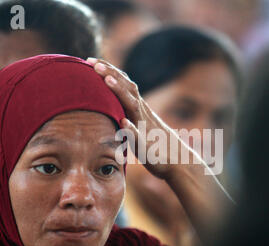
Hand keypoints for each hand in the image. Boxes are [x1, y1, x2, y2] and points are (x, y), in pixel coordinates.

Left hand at [86, 58, 233, 241]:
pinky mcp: (147, 144)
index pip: (124, 84)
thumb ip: (127, 116)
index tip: (91, 61)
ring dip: (120, 92)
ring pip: (132, 106)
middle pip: (127, 88)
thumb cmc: (155, 145)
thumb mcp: (138, 127)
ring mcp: (145, 127)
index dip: (109, 71)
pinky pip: (139, 135)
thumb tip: (111, 111)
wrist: (177, 161)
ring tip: (107, 81)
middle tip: (92, 62)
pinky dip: (131, 128)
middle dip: (110, 73)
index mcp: (139, 109)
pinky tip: (123, 121)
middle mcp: (142, 113)